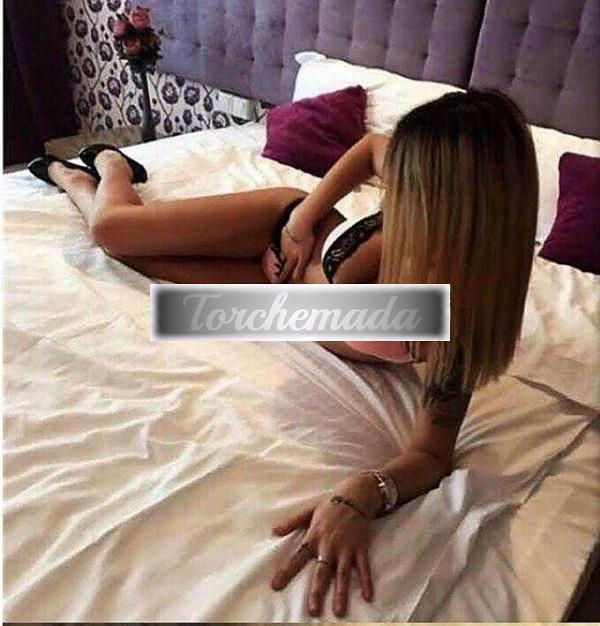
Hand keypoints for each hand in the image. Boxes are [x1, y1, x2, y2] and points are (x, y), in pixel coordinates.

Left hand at [270, 474, 381, 616]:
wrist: (354, 495)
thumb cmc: (329, 504)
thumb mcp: (308, 510)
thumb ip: (292, 522)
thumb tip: (274, 530)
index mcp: (314, 536)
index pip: (297, 557)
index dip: (286, 571)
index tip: (275, 585)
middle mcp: (329, 545)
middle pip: (322, 572)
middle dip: (317, 591)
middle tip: (313, 610)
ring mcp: (346, 548)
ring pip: (342, 574)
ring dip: (341, 593)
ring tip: (338, 611)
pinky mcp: (360, 548)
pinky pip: (364, 567)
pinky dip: (366, 581)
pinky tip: (367, 597)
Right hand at [277, 209, 315, 282]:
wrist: (300, 220)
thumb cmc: (305, 237)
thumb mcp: (305, 254)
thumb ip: (300, 266)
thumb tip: (295, 277)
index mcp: (290, 256)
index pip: (285, 270)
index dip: (281, 277)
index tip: (276, 283)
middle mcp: (285, 249)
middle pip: (281, 261)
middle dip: (278, 267)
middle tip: (275, 273)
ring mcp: (283, 240)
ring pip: (281, 250)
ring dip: (280, 256)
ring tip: (279, 260)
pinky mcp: (285, 231)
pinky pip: (282, 240)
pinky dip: (282, 244)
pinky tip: (284, 243)